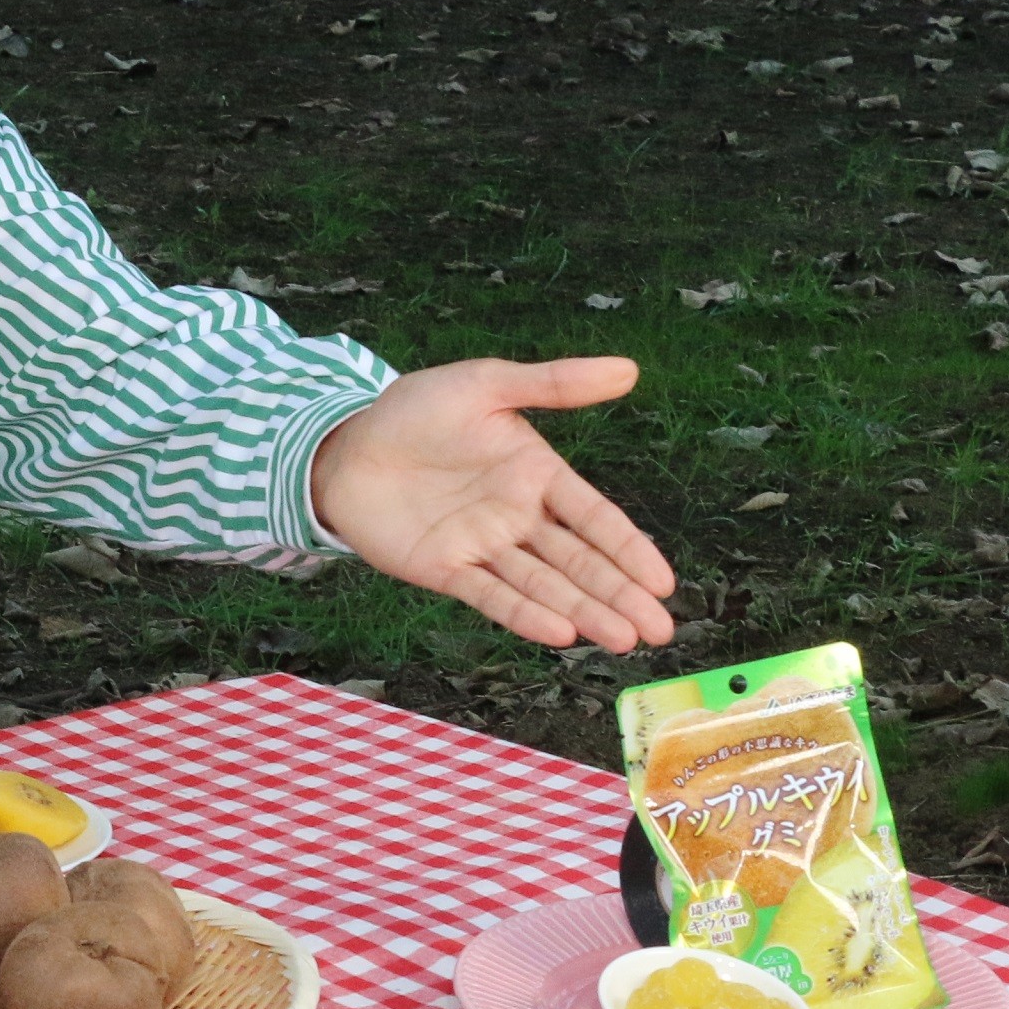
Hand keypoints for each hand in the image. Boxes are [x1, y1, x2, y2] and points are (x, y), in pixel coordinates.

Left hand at [308, 357, 675, 653]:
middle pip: (580, 562)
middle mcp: (517, 517)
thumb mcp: (487, 385)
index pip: (596, 518)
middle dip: (620, 595)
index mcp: (537, 475)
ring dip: (584, 611)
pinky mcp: (445, 569)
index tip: (664, 582)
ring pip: (544, 585)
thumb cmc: (416, 410)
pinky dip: (523, 614)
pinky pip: (490, 595)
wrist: (343, 444)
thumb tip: (629, 368)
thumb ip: (554, 383)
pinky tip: (559, 633)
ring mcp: (483, 546)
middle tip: (660, 631)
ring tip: (623, 640)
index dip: (630, 549)